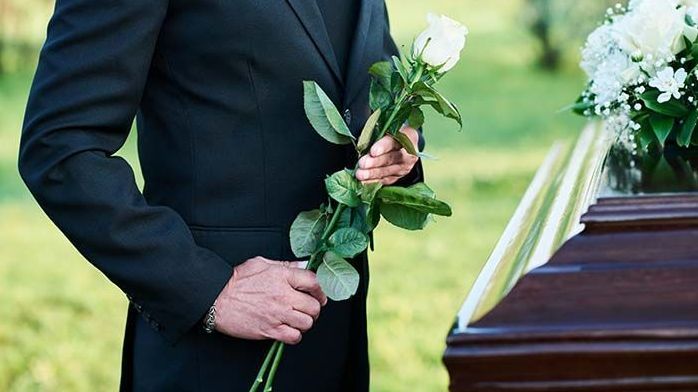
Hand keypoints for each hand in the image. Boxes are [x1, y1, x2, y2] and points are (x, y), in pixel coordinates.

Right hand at [213, 257, 327, 344]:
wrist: (216, 298)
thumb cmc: (236, 280)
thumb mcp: (261, 263)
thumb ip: (284, 265)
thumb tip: (302, 265)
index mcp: (282, 276)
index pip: (313, 281)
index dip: (320, 289)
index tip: (319, 293)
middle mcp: (283, 295)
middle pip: (314, 305)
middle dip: (314, 307)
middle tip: (309, 308)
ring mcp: (277, 314)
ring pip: (307, 322)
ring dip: (305, 322)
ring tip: (298, 319)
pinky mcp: (269, 330)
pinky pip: (294, 337)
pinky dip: (295, 335)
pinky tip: (289, 329)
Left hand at [355, 126, 418, 184]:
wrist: (401, 143)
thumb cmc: (391, 132)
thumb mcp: (387, 127)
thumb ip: (377, 132)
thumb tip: (361, 141)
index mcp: (408, 135)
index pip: (396, 141)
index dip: (383, 146)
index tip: (373, 151)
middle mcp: (409, 153)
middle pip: (391, 158)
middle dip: (375, 162)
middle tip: (362, 163)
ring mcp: (405, 167)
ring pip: (387, 171)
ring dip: (372, 173)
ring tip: (360, 174)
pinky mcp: (398, 176)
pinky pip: (386, 180)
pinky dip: (374, 181)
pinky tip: (364, 181)